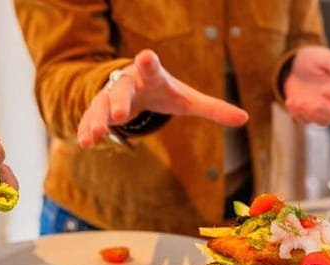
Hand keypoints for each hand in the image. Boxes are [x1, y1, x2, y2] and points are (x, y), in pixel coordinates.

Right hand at [78, 49, 248, 147]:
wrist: (135, 86)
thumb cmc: (164, 91)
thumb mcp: (187, 100)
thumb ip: (214, 108)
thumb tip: (245, 118)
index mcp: (151, 76)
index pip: (151, 67)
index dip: (148, 62)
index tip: (146, 56)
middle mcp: (128, 82)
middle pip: (121, 88)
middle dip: (118, 100)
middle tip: (117, 114)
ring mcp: (109, 95)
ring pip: (100, 105)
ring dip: (96, 120)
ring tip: (94, 137)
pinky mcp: (99, 110)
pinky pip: (90, 118)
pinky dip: (87, 129)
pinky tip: (84, 142)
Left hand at [284, 46, 329, 125]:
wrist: (294, 68)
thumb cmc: (313, 60)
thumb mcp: (321, 56)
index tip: (324, 89)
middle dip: (329, 112)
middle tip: (316, 105)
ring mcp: (324, 111)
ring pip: (324, 121)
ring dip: (310, 113)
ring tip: (297, 101)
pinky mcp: (310, 116)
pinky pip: (306, 121)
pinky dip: (298, 114)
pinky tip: (290, 102)